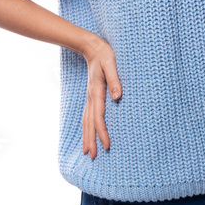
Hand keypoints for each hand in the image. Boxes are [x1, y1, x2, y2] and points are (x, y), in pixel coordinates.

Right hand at [81, 37, 121, 158]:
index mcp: (96, 92)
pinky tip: (89, 133)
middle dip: (91, 140)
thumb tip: (118, 97)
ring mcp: (89, 97)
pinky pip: (88, 115)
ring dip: (87, 136)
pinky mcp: (92, 96)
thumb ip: (115, 79)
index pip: (98, 117)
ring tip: (88, 152)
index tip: (107, 146)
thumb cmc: (105, 54)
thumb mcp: (112, 63)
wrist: (92, 47)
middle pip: (89, 123)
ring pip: (86, 121)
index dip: (102, 132)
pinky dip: (87, 127)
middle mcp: (91, 97)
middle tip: (93, 157)